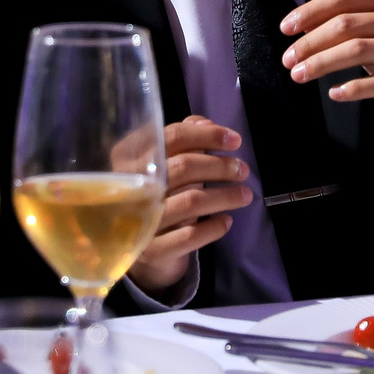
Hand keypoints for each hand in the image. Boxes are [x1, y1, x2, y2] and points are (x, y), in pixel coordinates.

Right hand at [128, 115, 252, 294]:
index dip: (207, 135)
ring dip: (225, 196)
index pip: (172, 136)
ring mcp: (140, 221)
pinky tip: (227, 221)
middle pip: (183, 167)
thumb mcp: (164, 163)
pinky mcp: (152, 251)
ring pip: (191, 202)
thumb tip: (206, 122)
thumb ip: (182, 139)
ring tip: (245, 195)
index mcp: (128, 157)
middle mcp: (130, 187)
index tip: (235, 140)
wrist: (139, 246)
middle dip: (219, 166)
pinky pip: (190, 237)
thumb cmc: (156, 194)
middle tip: (242, 170)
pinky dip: (213, 228)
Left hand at [280, 0, 373, 136]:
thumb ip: (349, 21)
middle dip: (310, 42)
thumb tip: (301, 27)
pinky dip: (353, 88)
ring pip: (358, 50)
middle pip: (347, 25)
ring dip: (322, 63)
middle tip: (288, 59)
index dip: (310, 12)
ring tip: (299, 75)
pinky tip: (334, 93)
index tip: (286, 28)